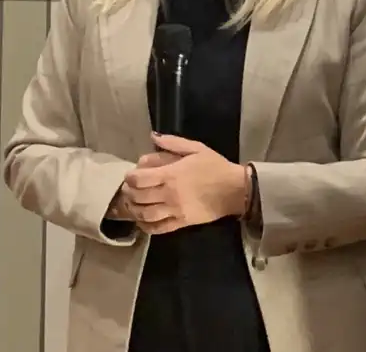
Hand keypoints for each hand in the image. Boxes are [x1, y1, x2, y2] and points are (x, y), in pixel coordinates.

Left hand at [123, 133, 248, 234]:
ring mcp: (175, 211)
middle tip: (130, 189)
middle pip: (138, 197)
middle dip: (129, 193)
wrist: (235, 189)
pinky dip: (146, 226)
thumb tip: (152, 136)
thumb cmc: (215, 166)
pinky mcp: (182, 223)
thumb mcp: (196, 148)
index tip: (131, 175)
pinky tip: (143, 221)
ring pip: (145, 214)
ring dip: (134, 210)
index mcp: (171, 174)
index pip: (139, 179)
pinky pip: (158, 228)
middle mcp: (169, 194)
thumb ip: (172, 143)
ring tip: (134, 204)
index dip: (130, 177)